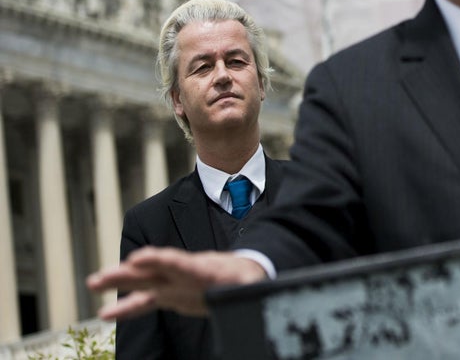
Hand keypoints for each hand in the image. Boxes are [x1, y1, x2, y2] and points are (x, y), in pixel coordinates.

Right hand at [86, 248, 267, 319]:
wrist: (243, 276)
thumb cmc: (247, 278)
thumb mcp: (252, 282)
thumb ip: (249, 287)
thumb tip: (252, 290)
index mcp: (202, 268)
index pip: (178, 262)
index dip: (159, 260)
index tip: (138, 259)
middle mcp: (182, 272)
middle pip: (152, 270)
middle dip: (127, 272)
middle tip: (100, 276)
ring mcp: (173, 282)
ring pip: (142, 282)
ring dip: (119, 282)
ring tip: (93, 284)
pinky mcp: (169, 294)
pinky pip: (144, 301)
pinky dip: (126, 307)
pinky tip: (105, 313)